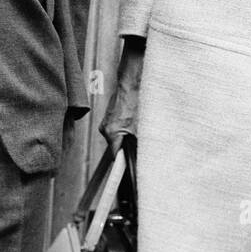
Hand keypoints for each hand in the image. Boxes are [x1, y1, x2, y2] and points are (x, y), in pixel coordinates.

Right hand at [100, 37, 144, 155]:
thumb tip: (144, 159)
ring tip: (139, 128)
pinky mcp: (110, 116)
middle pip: (117, 147)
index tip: (129, 171)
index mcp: (111, 132)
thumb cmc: (137, 100)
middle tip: (141, 143)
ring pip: (119, 137)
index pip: (116, 156)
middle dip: (129, 147)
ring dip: (129, 136)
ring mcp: (107, 121)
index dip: (124, 163)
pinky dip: (127, 128)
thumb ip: (140, 144)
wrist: (132, 80)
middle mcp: (105, 128)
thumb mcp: (143, 126)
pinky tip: (135, 120)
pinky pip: (118, 128)